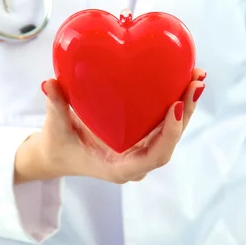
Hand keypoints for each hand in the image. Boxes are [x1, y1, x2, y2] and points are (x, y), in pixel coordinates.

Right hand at [14, 68, 205, 184]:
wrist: (59, 154)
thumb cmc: (58, 145)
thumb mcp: (55, 128)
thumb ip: (55, 106)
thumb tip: (48, 83)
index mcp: (119, 168)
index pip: (154, 156)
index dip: (168, 134)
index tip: (174, 107)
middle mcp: (136, 160)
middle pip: (170, 140)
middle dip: (185, 111)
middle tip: (194, 82)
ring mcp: (142, 149)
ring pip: (172, 130)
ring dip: (186, 104)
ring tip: (197, 76)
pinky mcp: (142, 136)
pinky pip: (164, 121)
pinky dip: (176, 101)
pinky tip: (184, 79)